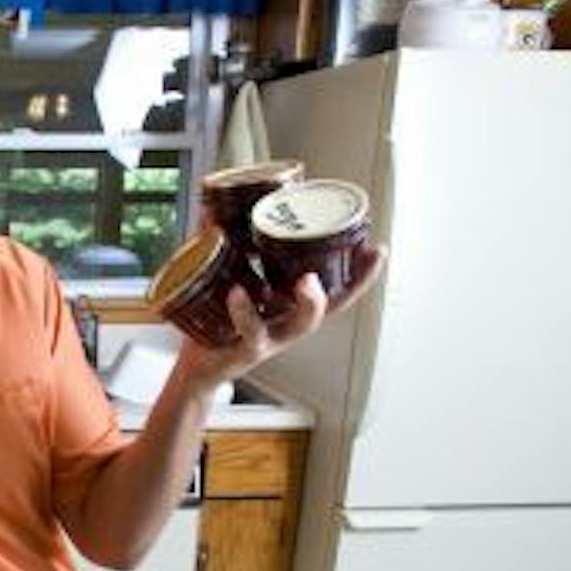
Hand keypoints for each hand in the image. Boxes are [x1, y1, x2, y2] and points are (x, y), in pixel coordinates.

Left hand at [178, 242, 386, 389]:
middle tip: (364, 253)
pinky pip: (252, 334)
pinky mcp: (246, 351)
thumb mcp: (222, 279)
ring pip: (302, 325)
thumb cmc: (215, 323)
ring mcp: (272, 338)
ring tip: (307, 280)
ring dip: (311, 303)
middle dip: (356, 281)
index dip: (361, 272)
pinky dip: (245, 312)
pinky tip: (238, 293)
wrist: (191, 366)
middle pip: (334, 304)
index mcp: (290, 303)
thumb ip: (221, 245)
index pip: (336, 288)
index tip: (379, 248)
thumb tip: (212, 204)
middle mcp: (288, 321)